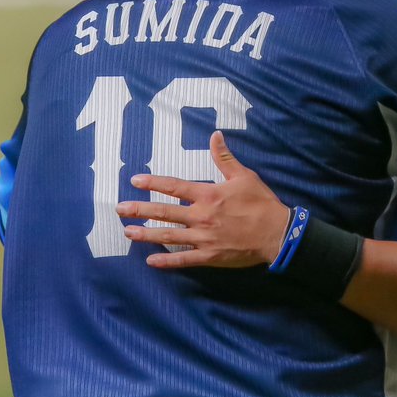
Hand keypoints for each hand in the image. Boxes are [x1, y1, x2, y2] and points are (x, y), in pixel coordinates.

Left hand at [115, 131, 291, 269]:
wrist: (277, 233)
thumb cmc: (261, 203)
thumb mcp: (244, 176)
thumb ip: (224, 157)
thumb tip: (215, 135)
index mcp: (208, 195)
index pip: (174, 187)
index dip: (152, 183)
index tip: (135, 181)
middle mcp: (201, 216)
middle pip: (164, 212)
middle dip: (139, 210)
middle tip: (119, 209)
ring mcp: (203, 238)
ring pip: (168, 236)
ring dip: (146, 234)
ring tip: (128, 232)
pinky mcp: (209, 256)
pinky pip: (183, 260)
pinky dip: (167, 261)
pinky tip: (151, 261)